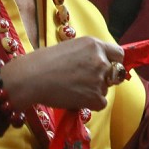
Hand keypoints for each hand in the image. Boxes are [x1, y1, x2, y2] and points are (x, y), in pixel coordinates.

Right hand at [1, 37, 124, 111]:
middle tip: (84, 81)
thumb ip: (88, 55)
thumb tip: (97, 65)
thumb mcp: (70, 48)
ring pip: (105, 90)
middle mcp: (100, 60)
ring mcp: (99, 79)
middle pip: (114, 73)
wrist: (30, 78)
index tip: (107, 68)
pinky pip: (100, 103)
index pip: (119, 54)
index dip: (113, 62)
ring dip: (93, 92)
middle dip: (103, 79)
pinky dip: (90, 104)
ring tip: (72, 89)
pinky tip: (74, 98)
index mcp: (94, 44)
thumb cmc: (43, 62)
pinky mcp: (95, 97)